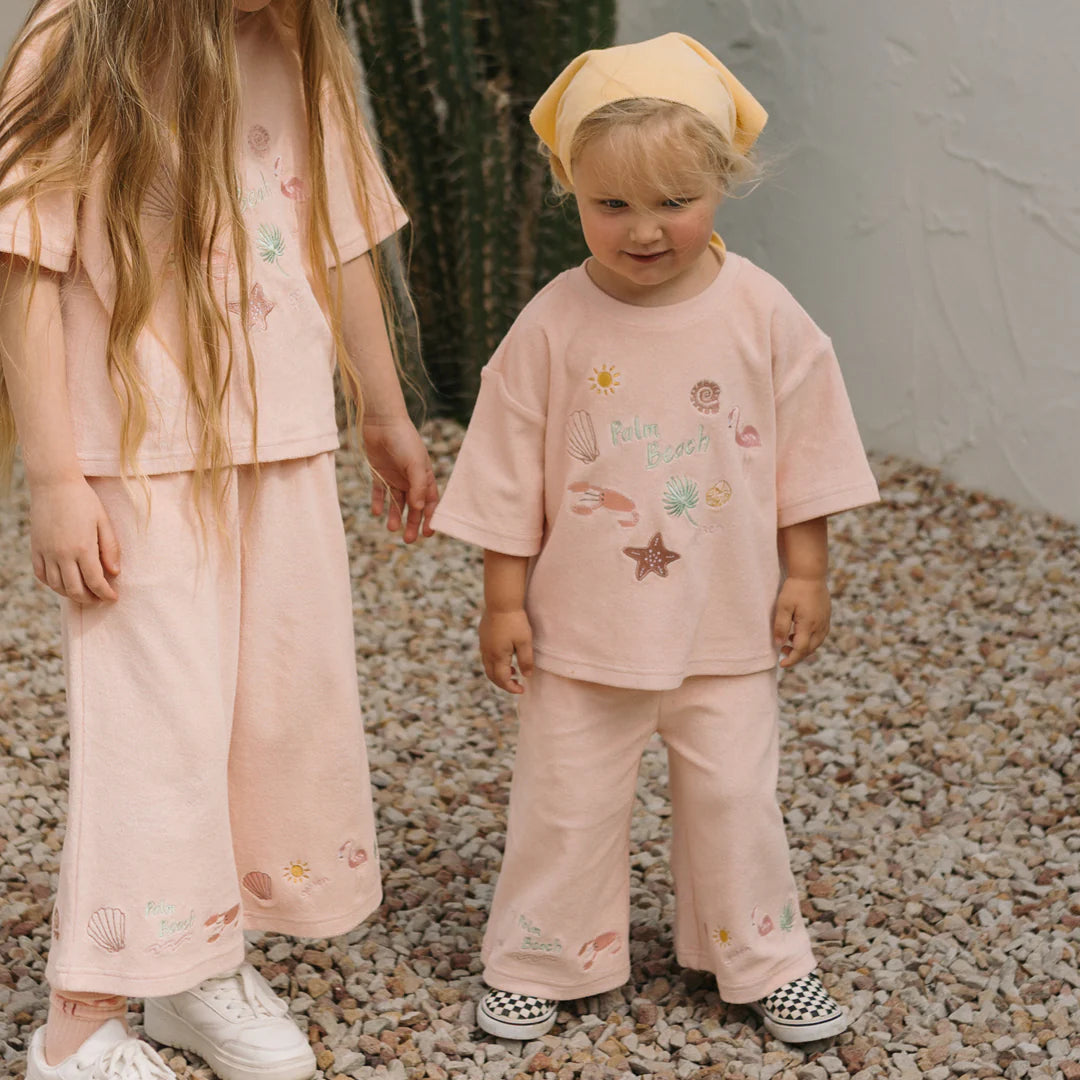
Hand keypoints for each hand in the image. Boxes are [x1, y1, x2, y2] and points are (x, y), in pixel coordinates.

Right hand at [29, 476, 120, 603]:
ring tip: (84, 594)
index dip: (105, 594)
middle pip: (75, 590)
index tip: (113, 598)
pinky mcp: (35, 548)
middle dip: (90, 599)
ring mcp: (46, 552)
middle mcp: (62, 554)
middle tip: (100, 599)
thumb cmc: (84, 501)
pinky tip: (63, 583)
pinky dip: (52, 584)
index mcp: (83, 548)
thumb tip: (115, 573)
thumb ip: (110, 548)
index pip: (95, 582)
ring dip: (71, 595)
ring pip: (57, 586)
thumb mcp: (104, 522)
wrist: (54, 484)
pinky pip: (41, 574)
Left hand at [362, 416, 438, 542]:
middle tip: (408, 540)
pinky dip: (378, 502)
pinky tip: (376, 512)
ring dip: (396, 515)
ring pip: (397, 502)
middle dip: (412, 523)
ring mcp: (395, 477)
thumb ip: (418, 486)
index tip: (428, 533)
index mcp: (425, 476)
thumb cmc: (404, 440)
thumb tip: (418, 509)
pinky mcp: (379, 473)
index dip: (430, 518)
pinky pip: (380, 492)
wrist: (382, 422)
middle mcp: (411, 479)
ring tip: (392, 528)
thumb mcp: (415, 464)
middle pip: (413, 506)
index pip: (430, 502)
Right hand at [479, 607, 533, 692]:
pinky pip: (486, 656)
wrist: (501, 602)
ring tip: (513, 671)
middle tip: (516, 684)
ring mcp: (483, 645)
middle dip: (504, 684)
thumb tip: (527, 676)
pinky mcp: (483, 637)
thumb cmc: (515, 622)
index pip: (502, 679)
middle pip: (492, 676)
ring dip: (499, 673)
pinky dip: (495, 663)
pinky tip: (505, 656)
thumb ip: (526, 660)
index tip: (522, 690)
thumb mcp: (525, 642)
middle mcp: (487, 653)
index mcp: (498, 656)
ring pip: (488, 666)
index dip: (511, 688)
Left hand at [774, 575, 830, 667]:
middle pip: (810, 649)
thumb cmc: (794, 589)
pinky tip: (798, 633)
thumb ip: (781, 626)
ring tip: (788, 642)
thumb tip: (778, 644)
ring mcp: (825, 622)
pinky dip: (810, 640)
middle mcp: (819, 626)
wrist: (810, 574)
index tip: (782, 664)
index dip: (791, 659)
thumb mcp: (783, 607)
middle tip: (782, 651)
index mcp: (808, 625)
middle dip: (796, 655)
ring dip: (803, 648)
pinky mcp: (826, 617)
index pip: (801, 650)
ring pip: (816, 643)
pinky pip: (820, 635)